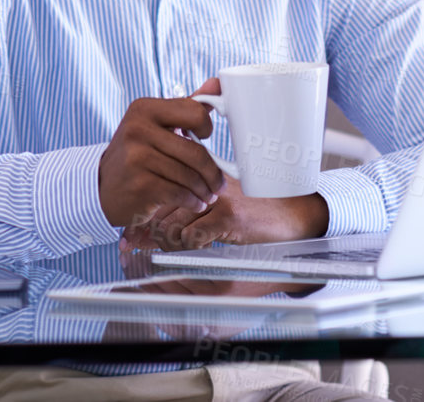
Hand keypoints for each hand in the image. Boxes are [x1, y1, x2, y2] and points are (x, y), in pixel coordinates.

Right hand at [98, 90, 224, 233]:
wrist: (101, 187)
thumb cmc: (135, 153)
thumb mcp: (155, 124)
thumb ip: (186, 106)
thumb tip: (216, 84)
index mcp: (145, 108)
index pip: (195, 112)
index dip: (207, 127)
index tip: (206, 139)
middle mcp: (138, 129)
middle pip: (196, 151)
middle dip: (213, 171)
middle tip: (218, 182)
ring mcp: (138, 158)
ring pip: (190, 176)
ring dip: (205, 190)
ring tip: (208, 195)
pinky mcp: (141, 185)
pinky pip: (180, 194)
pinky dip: (193, 201)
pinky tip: (195, 202)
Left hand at [121, 171, 330, 251]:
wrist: (292, 214)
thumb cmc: (255, 210)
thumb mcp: (219, 201)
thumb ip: (188, 207)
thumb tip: (148, 228)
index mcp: (203, 172)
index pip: (161, 188)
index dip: (144, 213)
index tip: (132, 232)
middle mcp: (208, 181)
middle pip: (162, 206)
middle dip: (151, 232)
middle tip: (146, 246)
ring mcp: (219, 198)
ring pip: (173, 223)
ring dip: (168, 243)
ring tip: (173, 250)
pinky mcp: (229, 217)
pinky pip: (193, 236)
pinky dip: (187, 248)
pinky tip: (193, 250)